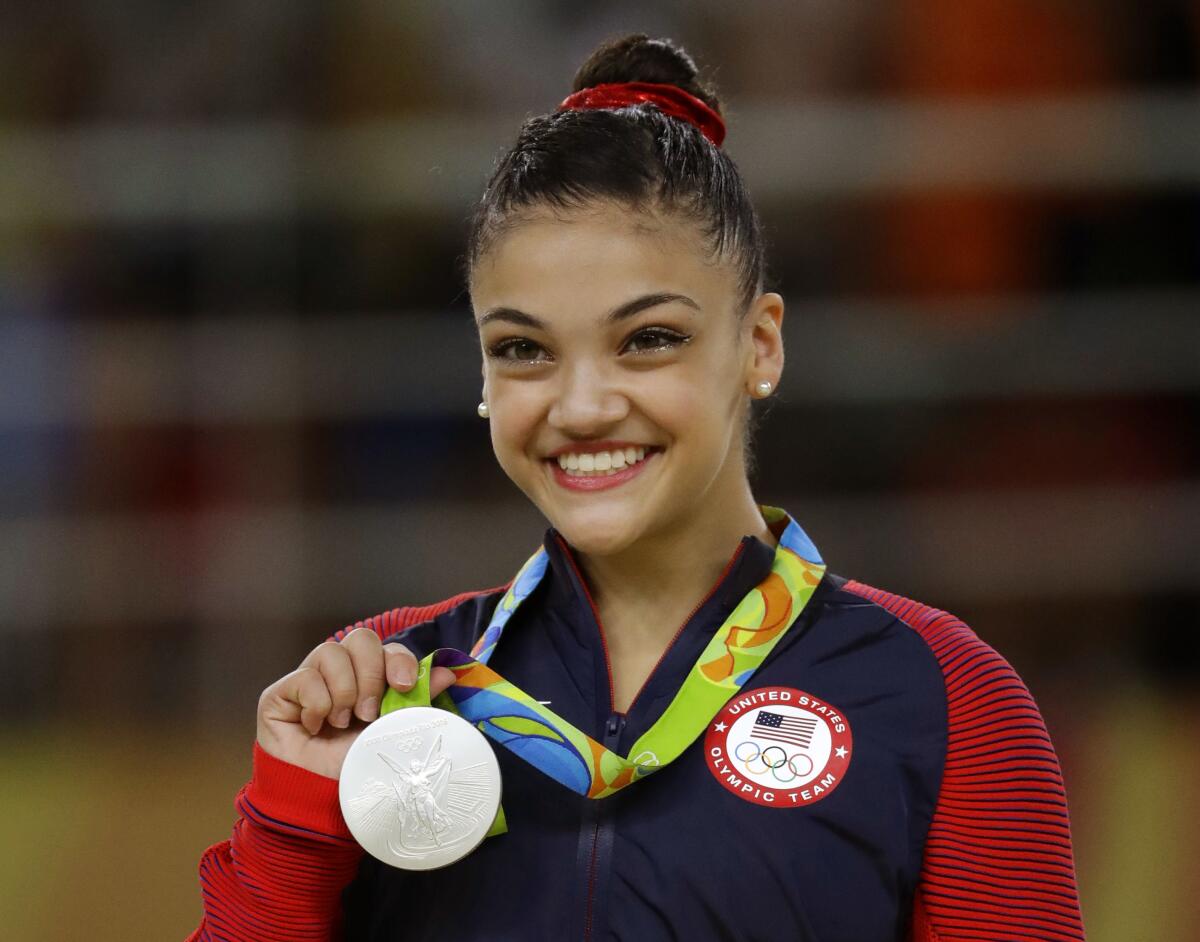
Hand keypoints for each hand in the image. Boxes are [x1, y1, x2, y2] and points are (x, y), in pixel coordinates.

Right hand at [256, 627, 456, 778]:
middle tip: (368, 713)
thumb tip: (447, 674)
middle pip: (360, 639)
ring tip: (341, 723)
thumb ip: (417, 702)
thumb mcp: (393, 732)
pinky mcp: (281, 692)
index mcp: (371, 679)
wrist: (320, 797)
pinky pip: (305, 677)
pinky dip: (317, 705)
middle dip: (370, 675)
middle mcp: (341, 672)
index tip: (403, 686)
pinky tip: (315, 727)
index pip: (387, 648)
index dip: (398, 660)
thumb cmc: (357, 767)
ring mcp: (310, 678)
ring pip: (330, 651)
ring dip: (343, 692)